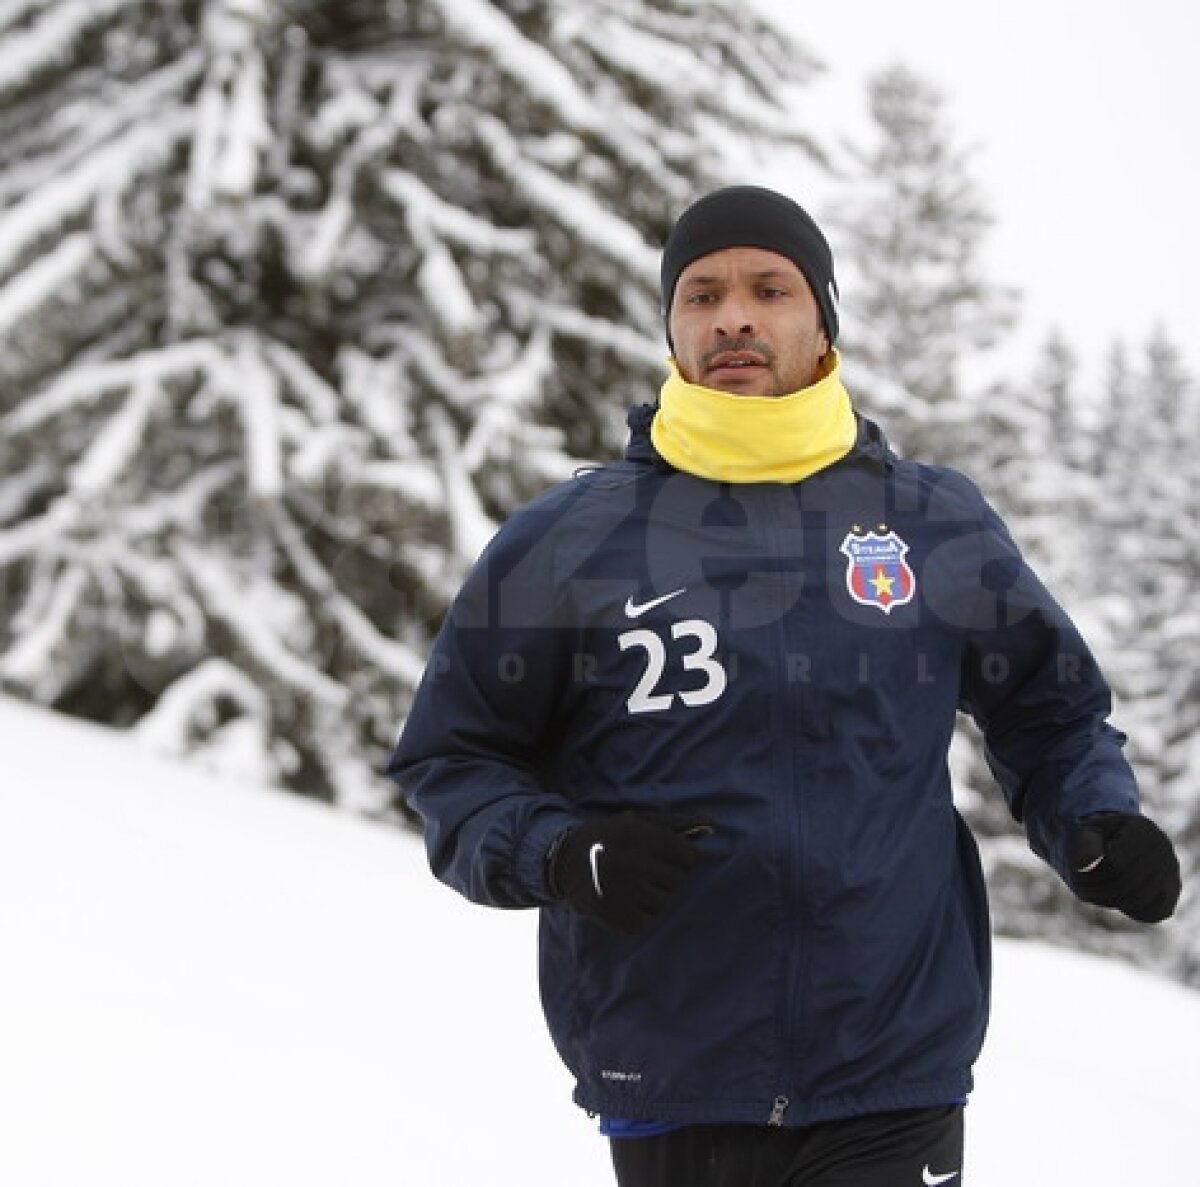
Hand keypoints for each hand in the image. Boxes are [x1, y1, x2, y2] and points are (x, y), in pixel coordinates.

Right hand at [547, 812, 712, 934]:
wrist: (564, 860)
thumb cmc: (611, 838)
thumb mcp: (639, 822)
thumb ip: (676, 825)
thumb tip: (713, 825)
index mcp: (640, 835)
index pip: (689, 857)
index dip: (678, 859)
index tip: (660, 857)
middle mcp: (632, 861)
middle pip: (677, 881)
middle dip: (663, 877)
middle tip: (640, 871)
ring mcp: (622, 889)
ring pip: (663, 903)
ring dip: (650, 897)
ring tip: (628, 885)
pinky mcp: (613, 913)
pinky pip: (645, 923)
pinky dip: (637, 917)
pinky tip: (622, 902)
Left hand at [1070, 814, 1181, 922]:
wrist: (1132, 841)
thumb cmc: (1105, 836)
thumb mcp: (1091, 831)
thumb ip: (1085, 844)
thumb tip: (1083, 864)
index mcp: (1142, 830)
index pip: (1115, 863)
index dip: (1092, 872)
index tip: (1077, 871)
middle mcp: (1163, 850)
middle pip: (1125, 883)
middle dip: (1097, 889)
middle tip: (1079, 888)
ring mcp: (1171, 872)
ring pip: (1137, 900)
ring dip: (1108, 901)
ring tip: (1091, 894)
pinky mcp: (1172, 892)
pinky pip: (1151, 913)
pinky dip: (1128, 910)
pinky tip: (1114, 899)